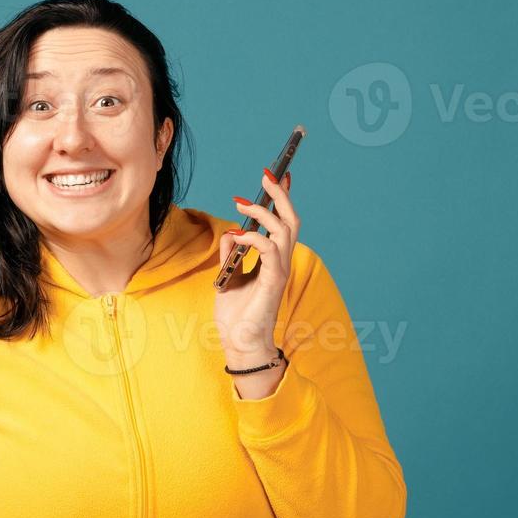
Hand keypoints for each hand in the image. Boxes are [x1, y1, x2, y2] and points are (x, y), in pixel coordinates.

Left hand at [213, 168, 299, 376]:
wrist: (239, 343)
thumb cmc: (236, 315)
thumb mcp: (227, 276)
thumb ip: (230, 254)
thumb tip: (230, 232)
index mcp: (273, 260)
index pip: (283, 223)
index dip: (282, 199)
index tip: (277, 176)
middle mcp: (281, 262)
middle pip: (291, 220)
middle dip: (280, 195)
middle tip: (267, 174)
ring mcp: (280, 271)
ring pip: (284, 230)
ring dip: (263, 212)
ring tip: (241, 203)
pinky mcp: (273, 281)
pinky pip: (269, 250)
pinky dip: (254, 238)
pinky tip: (238, 236)